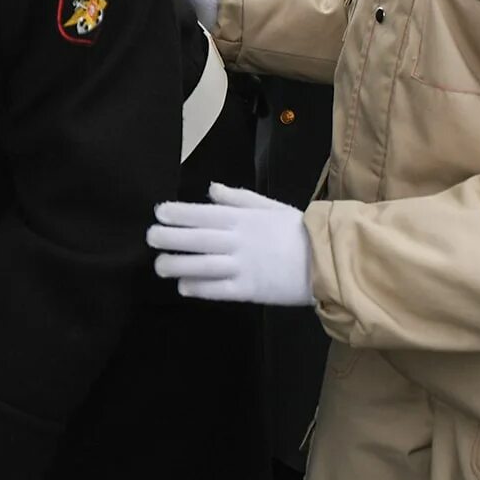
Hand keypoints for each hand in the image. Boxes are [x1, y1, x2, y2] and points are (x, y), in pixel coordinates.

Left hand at [147, 183, 314, 304]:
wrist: (329, 261)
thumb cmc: (299, 232)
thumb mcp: (270, 206)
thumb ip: (238, 198)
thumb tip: (211, 189)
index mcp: (243, 218)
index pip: (202, 213)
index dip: (178, 213)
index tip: (159, 213)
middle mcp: (238, 240)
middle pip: (196, 238)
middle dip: (168, 237)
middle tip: (150, 237)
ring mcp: (242, 266)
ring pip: (200, 265)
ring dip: (176, 264)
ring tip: (159, 265)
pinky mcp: (249, 290)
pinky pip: (217, 289)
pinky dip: (197, 287)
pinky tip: (183, 285)